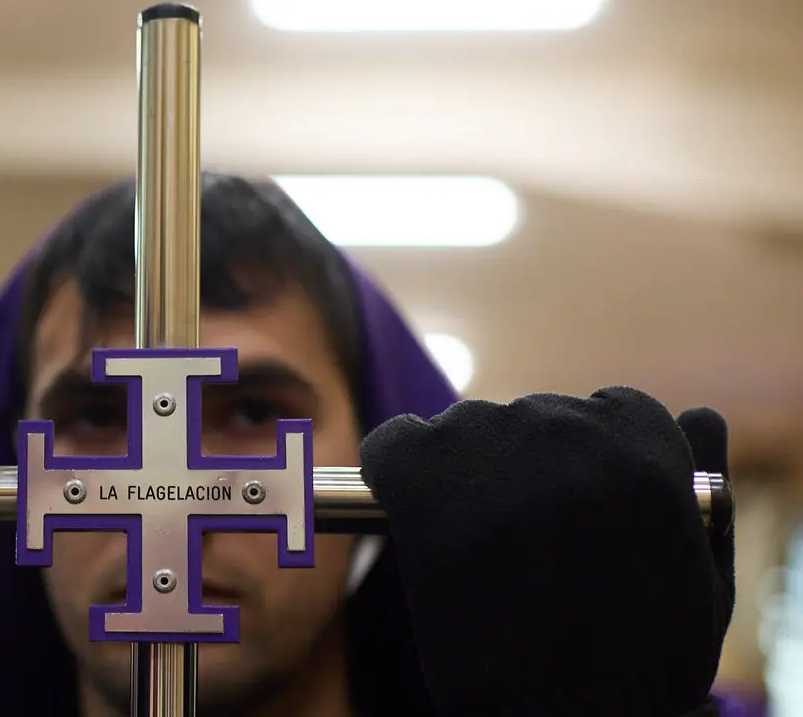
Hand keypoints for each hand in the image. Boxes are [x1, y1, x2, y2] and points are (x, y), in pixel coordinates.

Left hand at [361, 387, 734, 715]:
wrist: (564, 712)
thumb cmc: (639, 663)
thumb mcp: (702, 583)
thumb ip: (704, 495)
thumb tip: (698, 415)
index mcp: (641, 444)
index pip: (608, 412)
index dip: (587, 464)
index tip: (570, 508)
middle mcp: (565, 427)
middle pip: (532, 422)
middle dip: (525, 472)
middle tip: (517, 543)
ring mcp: (489, 442)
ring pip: (465, 432)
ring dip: (464, 477)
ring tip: (471, 546)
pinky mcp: (420, 467)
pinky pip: (393, 443)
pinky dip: (394, 469)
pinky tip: (405, 510)